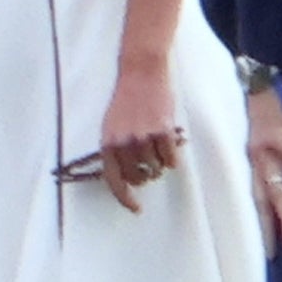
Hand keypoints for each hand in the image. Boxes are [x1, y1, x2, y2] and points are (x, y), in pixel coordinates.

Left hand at [93, 65, 180, 214]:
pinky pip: (172, 161)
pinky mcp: (163, 132)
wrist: (141, 73)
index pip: (114, 180)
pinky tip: (169, 143)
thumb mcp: (111, 126)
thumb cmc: (126, 101)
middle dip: (146, 175)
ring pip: (157, 170)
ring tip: (158, 144)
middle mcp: (124, 143)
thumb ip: (115, 151)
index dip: (125, 198)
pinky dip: (173, 157)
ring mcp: (143, 138)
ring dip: (159, 162)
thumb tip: (124, 179)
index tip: (136, 209)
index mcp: (108, 143)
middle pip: (139, 178)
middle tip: (149, 161)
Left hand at [246, 84, 281, 254]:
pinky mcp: (279, 136)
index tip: (263, 245)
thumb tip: (277, 170)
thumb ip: (266, 151)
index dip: (257, 221)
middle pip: (259, 202)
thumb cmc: (261, 102)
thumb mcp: (256, 131)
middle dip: (265, 229)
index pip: (251, 197)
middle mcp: (253, 159)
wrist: (261, 73)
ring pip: (275, 191)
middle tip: (272, 256)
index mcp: (248, 159)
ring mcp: (264, 150)